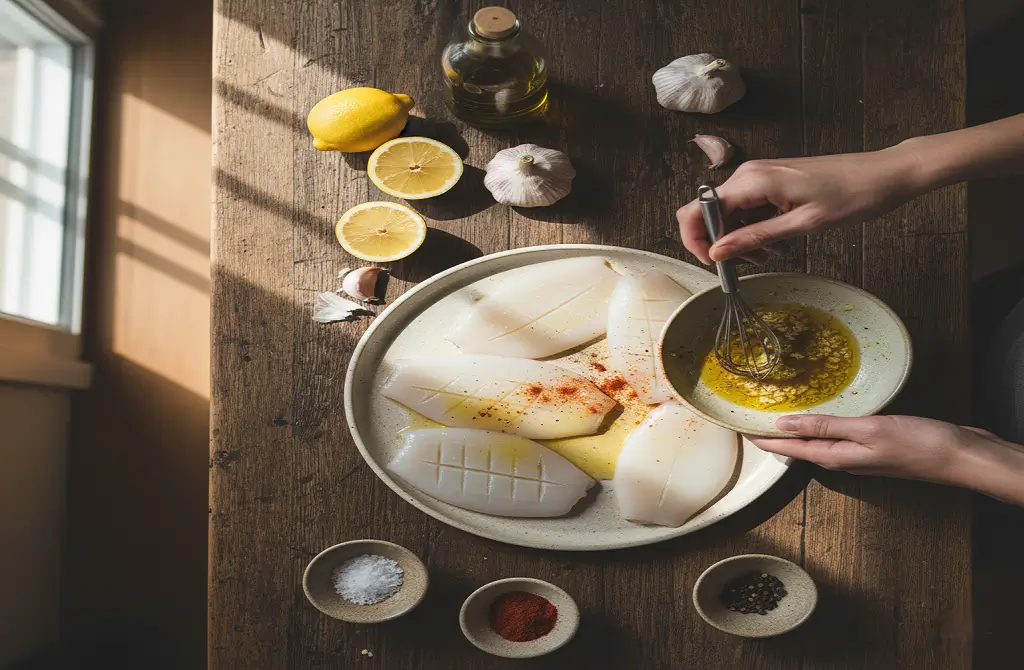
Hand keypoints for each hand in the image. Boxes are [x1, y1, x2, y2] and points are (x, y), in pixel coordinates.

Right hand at [676, 148, 922, 263]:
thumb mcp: (802, 225)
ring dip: (740, 240)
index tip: (715, 263)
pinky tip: (777, 242)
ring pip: (727, 214)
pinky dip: (753, 230)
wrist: (883, 174)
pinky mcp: (769, 182)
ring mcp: (758, 177)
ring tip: (770, 254)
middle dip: (720, 243)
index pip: (699, 209)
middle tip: (749, 263)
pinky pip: (746, 209)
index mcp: (752, 180)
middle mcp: (749, 174)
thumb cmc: (851, 196)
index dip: (697, 240)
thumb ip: (755, 237)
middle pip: (709, 213)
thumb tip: (718, 252)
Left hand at [751, 414, 1023, 505]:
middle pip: (801, 449)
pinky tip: (825, 418)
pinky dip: (825, 428)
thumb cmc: (918, 443)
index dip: (764, 440)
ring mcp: (861, 456)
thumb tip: (784, 425)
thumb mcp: (867, 430)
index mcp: (837, 457)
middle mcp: (845, 460)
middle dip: (776, 437)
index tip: (740, 431)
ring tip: (779, 417)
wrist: (960, 457)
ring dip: (799, 432)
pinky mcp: (877, 448)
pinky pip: (841, 438)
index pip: (790, 449)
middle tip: (752, 420)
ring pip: (820, 444)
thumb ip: (826, 427)